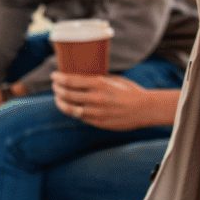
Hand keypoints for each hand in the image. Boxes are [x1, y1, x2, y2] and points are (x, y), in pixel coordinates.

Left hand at [51, 71, 171, 131]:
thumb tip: (85, 77)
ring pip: (70, 109)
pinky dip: (73, 112)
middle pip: (67, 94)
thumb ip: (99, 80)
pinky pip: (80, 118)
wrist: (145, 109)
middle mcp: (95, 98)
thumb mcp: (114, 80)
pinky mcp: (99, 123)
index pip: (71, 81)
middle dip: (57, 89)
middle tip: (55, 86)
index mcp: (99, 84)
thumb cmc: (131, 91)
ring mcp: (96, 112)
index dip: (59, 78)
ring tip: (58, 98)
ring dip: (61, 103)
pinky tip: (70, 108)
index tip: (54, 76)